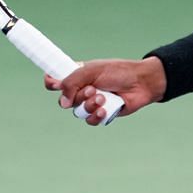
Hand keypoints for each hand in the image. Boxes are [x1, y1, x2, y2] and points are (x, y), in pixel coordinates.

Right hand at [45, 58, 165, 125]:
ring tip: (103, 98)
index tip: (55, 84)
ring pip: (78, 112)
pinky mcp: (101, 114)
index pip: (55, 81)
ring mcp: (90, 103)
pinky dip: (97, 116)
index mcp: (77, 75)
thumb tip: (63, 102)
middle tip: (92, 89)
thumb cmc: (118, 72)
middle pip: (64, 101)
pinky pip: (90, 121)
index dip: (51, 83)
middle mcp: (81, 90)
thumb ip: (73, 82)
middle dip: (78, 96)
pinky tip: (105, 109)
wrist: (140, 83)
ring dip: (89, 106)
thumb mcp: (92, 71)